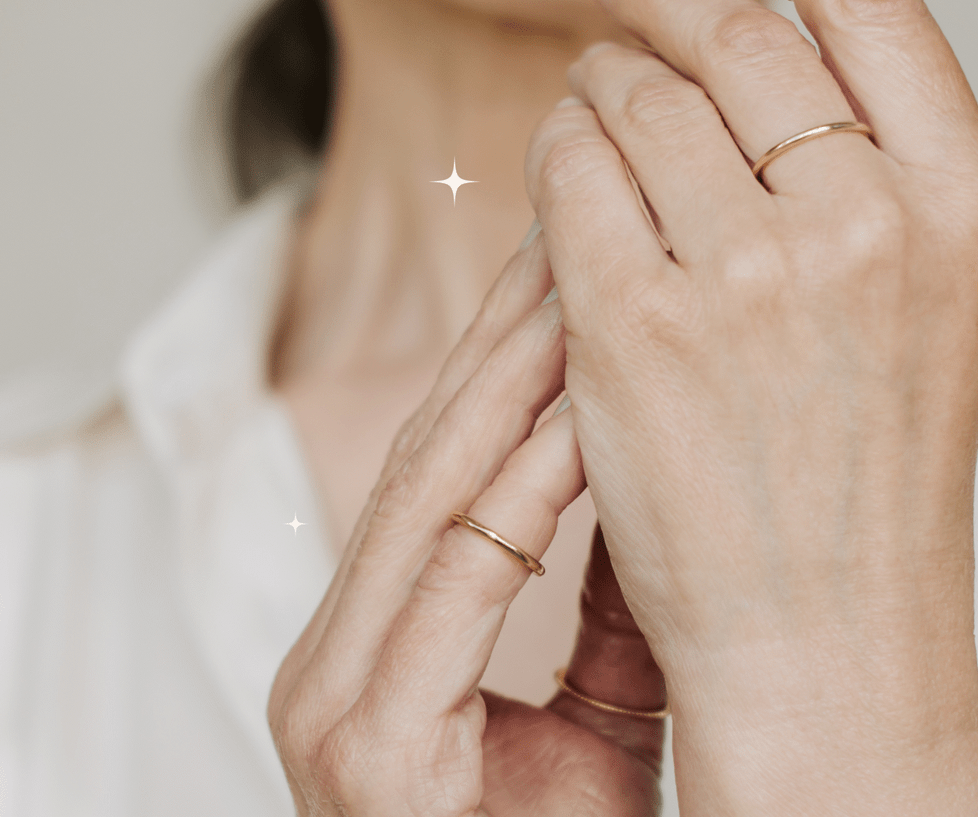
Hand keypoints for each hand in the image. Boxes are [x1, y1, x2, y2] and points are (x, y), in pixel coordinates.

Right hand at [269, 232, 669, 815]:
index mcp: (370, 644)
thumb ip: (607, 602)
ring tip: (583, 284)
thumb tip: (647, 475)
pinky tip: (577, 418)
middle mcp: (331, 658)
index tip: (574, 270)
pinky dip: (517, 497)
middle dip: (501, 340)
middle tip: (575, 228)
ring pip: (423, 502)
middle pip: (421, 459)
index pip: (437, 467)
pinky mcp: (367, 749)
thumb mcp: (597, 718)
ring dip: (508, 389)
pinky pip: (449, 589)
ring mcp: (335, 701)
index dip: (502, 362)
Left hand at [524, 0, 977, 814]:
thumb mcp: (921, 306)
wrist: (822, 640)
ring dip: (599, 80)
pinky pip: (568, 172)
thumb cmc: (862, 482)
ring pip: (635, 95)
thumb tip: (762, 40)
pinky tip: (562, 166)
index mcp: (962, 207)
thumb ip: (866, 171)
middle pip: (735, 33)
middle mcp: (867, 223)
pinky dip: (555, 151)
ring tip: (592, 98)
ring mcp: (748, 273)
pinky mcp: (633, 324)